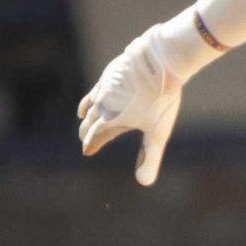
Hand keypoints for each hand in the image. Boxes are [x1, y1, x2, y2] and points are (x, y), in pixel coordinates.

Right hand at [78, 29, 191, 186]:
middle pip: (91, 122)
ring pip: (91, 105)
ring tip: (84, 120)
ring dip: (87, 116)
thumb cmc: (161, 99)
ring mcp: (105, 88)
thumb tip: (144, 183)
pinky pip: (95, 90)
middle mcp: (104, 105)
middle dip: (87, 132)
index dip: (91, 145)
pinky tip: (94, 98)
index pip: (96, 137)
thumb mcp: (158, 132)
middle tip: (85, 140)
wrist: (159, 62)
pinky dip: (90, 99)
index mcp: (112, 121)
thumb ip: (150, 157)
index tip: (88, 151)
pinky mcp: (110, 75)